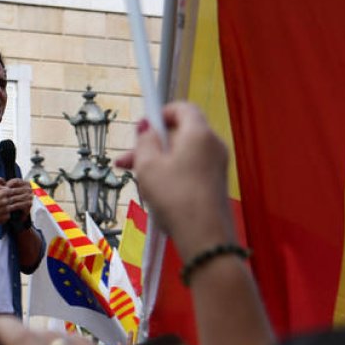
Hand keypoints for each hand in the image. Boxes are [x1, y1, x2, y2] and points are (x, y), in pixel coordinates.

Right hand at [0, 182, 33, 231]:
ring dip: (26, 203)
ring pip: (19, 205)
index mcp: (0, 193)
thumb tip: (4, 186)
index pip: (14, 189)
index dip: (21, 189)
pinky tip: (22, 211)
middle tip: (32, 194)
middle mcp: (4, 200)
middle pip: (18, 196)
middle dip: (26, 195)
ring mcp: (5, 209)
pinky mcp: (5, 217)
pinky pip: (12, 213)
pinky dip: (16, 212)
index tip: (26, 188)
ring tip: (31, 202)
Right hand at [116, 102, 234, 260]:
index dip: (160, 113)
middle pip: (180, 133)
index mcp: (199, 133)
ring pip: (183, 154)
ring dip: (158, 163)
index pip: (182, 107)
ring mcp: (217, 165)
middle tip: (127, 161)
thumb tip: (146, 127)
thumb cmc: (175, 198)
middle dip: (152, 144)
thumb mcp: (148, 166)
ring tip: (137, 182)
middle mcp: (213, 145)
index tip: (142, 128)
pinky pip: (190, 170)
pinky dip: (172, 175)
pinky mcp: (215, 184)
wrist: (204, 237)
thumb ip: (145, 141)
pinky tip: (156, 194)